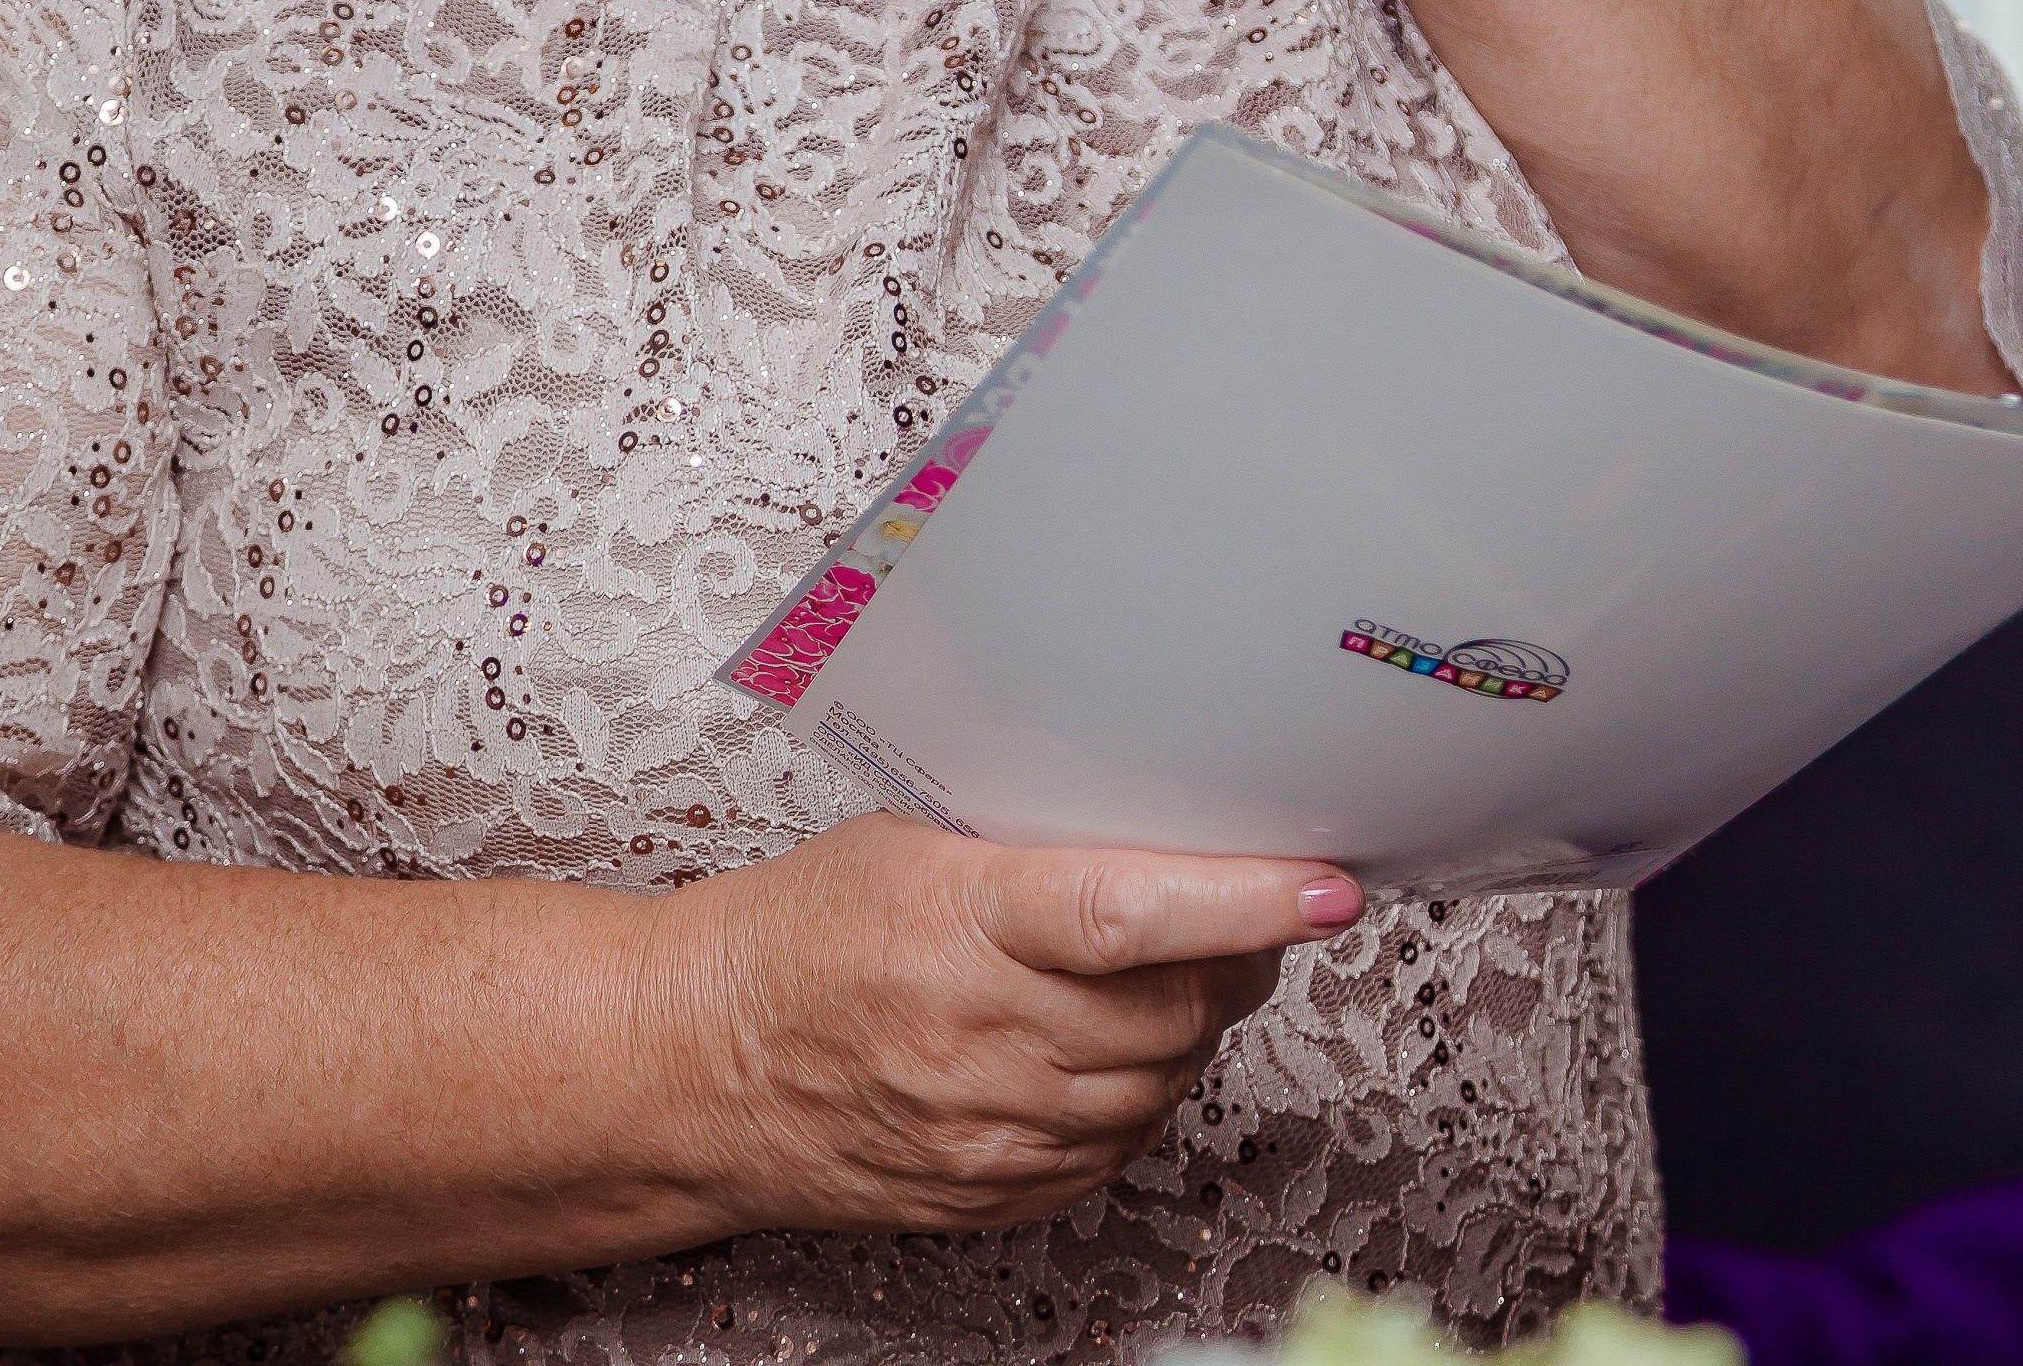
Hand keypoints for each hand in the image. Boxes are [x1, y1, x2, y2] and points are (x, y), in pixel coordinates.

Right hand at [649, 814, 1359, 1236]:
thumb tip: (1175, 827)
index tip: (1326, 885)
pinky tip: (1107, 1043)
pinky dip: (1137, 1092)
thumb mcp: (909, 840)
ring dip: (1191, 1025)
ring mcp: (989, 1130)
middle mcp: (979, 1034)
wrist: (697, 1065)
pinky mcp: (995, 1194)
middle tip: (1254, 906)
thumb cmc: (800, 933)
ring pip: (1161, 1080)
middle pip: (1173, 1007)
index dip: (1243, 901)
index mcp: (958, 919)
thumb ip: (1037, 843)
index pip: (1130, 914)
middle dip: (1238, 956)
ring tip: (1168, 969)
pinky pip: (1119, 1146)